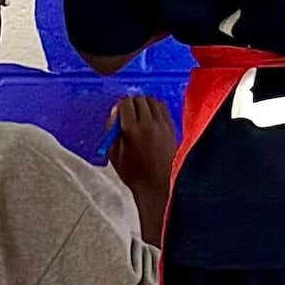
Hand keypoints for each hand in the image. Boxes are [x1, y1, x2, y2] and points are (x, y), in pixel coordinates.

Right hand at [106, 95, 175, 245]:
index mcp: (132, 130)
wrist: (159, 184)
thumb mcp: (115, 155)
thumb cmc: (134, 173)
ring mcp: (162, 124)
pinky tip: (151, 117)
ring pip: (152, 100)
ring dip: (144, 103)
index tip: (119, 113)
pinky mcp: (172, 127)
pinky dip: (156, 108)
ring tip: (140, 114)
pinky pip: (163, 108)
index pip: (125, 103)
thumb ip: (112, 131)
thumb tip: (115, 113)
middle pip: (139, 99)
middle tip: (128, 113)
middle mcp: (149, 124)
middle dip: (132, 103)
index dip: (120, 106)